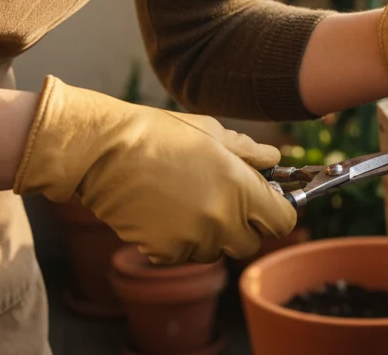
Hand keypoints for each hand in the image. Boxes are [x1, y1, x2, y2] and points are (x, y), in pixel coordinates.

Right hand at [13, 76, 296, 264]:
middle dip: (243, 226)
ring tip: (186, 199)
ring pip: (216, 251)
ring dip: (210, 234)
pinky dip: (179, 241)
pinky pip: (184, 255)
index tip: (265, 202)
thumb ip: (250, 153)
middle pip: (250, 243)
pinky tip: (164, 211)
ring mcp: (193, 240)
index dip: (276, 211)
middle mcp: (222, 220)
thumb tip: (274, 160)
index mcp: (241, 189)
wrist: (105, 152)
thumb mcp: (212, 132)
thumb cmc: (159, 135)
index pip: (283, 221)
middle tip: (224, 201)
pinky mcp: (164, 253)